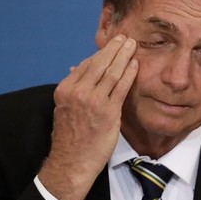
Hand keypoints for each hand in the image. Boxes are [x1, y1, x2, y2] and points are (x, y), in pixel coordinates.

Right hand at [38, 35, 138, 199]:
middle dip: (113, 48)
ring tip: (132, 45)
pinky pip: (121, 87)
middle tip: (125, 38)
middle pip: (98, 63)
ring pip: (110, 72)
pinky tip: (136, 64)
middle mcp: (77, 92)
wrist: (72, 161)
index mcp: (64, 90)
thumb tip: (76, 69)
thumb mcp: (65, 109)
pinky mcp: (108, 111)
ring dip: (123, 56)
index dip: (100, 54)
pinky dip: (129, 73)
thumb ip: (74, 89)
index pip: (85, 65)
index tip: (110, 45)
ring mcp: (93, 101)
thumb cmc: (71, 137)